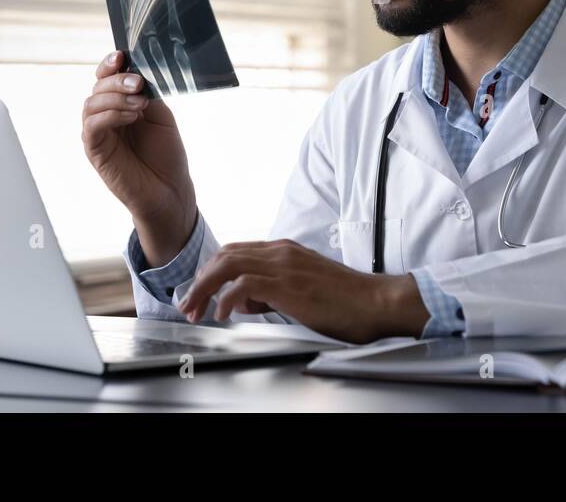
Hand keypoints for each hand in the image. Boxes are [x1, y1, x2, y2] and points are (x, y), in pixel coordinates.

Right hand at [82, 51, 196, 265]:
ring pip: (92, 104)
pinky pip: (92, 126)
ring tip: (140, 102)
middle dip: (117, 80)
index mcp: (121, 102)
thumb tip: (136, 70)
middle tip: (138, 82)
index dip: (109, 63)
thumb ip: (147, 94)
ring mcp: (99, 132)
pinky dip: (110, 116)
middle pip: (98, 87)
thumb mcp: (160, 116)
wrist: (170, 190)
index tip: (122, 55)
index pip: (106, 77)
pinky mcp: (95, 150)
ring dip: (115, 97)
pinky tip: (131, 116)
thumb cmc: (166, 154)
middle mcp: (106, 115)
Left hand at [175, 239, 430, 343]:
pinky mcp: (287, 284)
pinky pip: (243, 286)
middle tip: (189, 304)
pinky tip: (224, 315)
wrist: (375, 302)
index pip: (236, 251)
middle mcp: (280, 251)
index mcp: (284, 250)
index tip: (199, 293)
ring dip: (205, 289)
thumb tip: (246, 301)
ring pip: (228, 265)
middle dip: (200, 280)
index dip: (211, 272)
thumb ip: (273, 289)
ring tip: (196, 309)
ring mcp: (283, 265)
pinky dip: (226, 299)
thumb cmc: (344, 300)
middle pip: (225, 255)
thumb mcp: (303, 288)